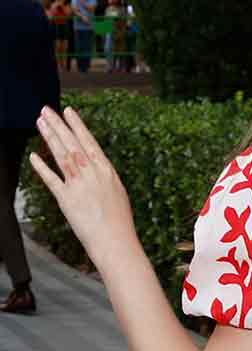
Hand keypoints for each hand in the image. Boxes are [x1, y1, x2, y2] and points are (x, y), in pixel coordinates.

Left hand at [30, 107, 137, 267]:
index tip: (68, 111)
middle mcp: (92, 173)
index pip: (88, 140)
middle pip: (71, 143)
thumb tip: (95, 167)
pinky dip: (42, 167)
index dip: (76, 125)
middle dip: (58, 125)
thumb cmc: (119, 219)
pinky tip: (34, 155)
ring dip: (49, 137)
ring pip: (61, 155)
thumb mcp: (116, 190)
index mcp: (106, 169)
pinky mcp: (66, 199)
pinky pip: (51, 179)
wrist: (115, 239)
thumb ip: (102, 176)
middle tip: (46, 111)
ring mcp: (78, 184)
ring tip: (40, 124)